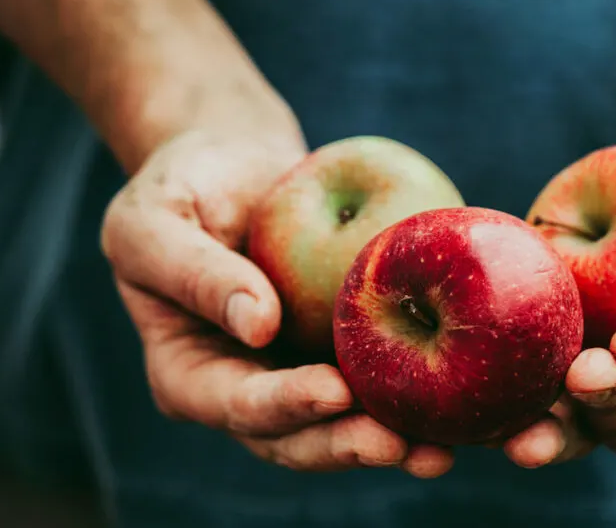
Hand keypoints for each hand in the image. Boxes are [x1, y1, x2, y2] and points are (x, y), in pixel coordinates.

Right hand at [100, 124, 452, 476]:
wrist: (234, 164)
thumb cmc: (180, 186)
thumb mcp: (153, 221)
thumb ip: (193, 272)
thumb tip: (258, 324)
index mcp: (190, 374)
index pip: (236, 404)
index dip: (284, 405)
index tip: (333, 391)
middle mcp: (247, 387)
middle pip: (297, 436)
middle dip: (349, 444)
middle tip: (403, 446)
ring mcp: (297, 373)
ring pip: (345, 423)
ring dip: (393, 440)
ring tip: (442, 450)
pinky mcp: (342, 350)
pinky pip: (380, 377)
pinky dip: (417, 393)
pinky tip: (462, 399)